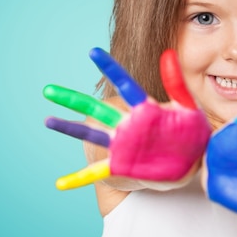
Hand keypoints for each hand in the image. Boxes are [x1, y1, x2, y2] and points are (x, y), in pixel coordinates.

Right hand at [43, 47, 210, 189]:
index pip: (125, 84)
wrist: (188, 167)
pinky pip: (95, 173)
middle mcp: (126, 125)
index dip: (110, 68)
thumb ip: (177, 84)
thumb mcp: (189, 109)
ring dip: (68, 128)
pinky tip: (60, 184)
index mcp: (144, 110)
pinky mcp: (119, 165)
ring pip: (89, 134)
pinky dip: (78, 179)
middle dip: (72, 100)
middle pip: (95, 108)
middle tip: (49, 90)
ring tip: (47, 120)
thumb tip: (167, 54)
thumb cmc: (190, 136)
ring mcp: (120, 145)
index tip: (93, 52)